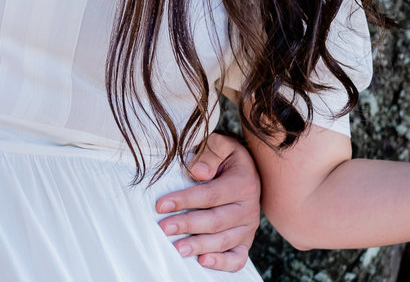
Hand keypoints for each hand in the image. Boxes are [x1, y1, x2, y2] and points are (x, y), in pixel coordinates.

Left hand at [155, 132, 259, 270]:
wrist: (248, 170)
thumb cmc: (226, 157)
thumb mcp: (220, 145)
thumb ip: (210, 153)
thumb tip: (199, 172)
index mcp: (243, 183)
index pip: (210, 195)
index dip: (185, 200)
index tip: (161, 205)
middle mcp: (248, 208)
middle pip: (215, 220)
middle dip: (188, 225)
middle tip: (164, 228)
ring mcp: (248, 227)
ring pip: (224, 241)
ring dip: (199, 246)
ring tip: (177, 249)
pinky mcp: (245, 242)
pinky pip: (238, 258)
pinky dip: (222, 263)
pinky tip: (203, 261)